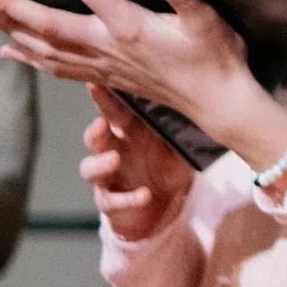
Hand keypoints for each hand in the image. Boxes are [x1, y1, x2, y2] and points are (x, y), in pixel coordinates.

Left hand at [0, 0, 286, 160]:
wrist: (219, 103)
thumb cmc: (216, 59)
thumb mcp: (207, 20)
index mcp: (128, 27)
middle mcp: (108, 48)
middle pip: (48, 26)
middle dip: (10, 10)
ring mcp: (105, 66)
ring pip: (47, 50)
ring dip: (13, 33)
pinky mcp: (109, 79)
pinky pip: (60, 68)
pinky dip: (33, 59)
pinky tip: (16, 54)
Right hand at [81, 84, 194, 240]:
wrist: (167, 204)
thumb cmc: (168, 165)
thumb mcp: (179, 145)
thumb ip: (181, 127)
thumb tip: (196, 103)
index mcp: (128, 131)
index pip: (113, 110)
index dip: (105, 98)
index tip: (100, 82)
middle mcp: (113, 150)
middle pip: (96, 136)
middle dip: (96, 128)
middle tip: (101, 122)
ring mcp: (108, 177)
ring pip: (90, 169)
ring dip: (101, 163)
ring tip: (115, 159)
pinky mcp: (110, 202)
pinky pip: (112, 201)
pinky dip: (128, 199)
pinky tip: (144, 195)